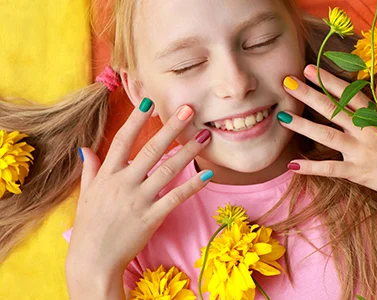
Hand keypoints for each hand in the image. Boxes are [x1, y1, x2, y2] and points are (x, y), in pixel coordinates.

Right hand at [65, 101, 212, 284]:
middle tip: (188, 109)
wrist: (93, 260)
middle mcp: (125, 183)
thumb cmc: (89, 226)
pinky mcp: (152, 217)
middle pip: (151, 149)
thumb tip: (86, 148)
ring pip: (168, 170)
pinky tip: (207, 174)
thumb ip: (90, 169)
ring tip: (204, 136)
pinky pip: (176, 197)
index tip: (150, 101)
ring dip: (188, 151)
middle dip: (171, 127)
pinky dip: (192, 185)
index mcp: (108, 175)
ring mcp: (139, 199)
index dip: (136, 119)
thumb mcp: (86, 194)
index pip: (123, 140)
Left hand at [279, 65, 376, 202]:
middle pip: (332, 109)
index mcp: (375, 116)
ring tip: (282, 117)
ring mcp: (360, 150)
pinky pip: (331, 169)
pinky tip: (292, 165)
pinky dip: (311, 168)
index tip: (308, 69)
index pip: (348, 94)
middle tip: (288, 83)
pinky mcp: (358, 172)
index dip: (327, 81)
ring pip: (326, 135)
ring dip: (303, 126)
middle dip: (309, 95)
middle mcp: (365, 130)